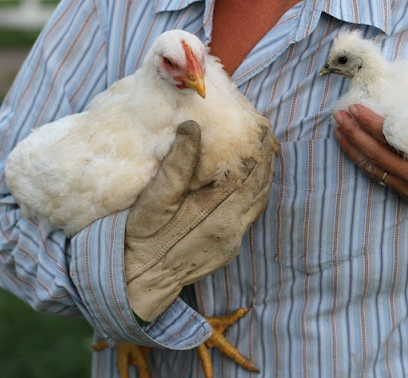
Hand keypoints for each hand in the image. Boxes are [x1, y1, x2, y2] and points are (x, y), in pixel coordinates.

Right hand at [124, 121, 275, 321]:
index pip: (250, 175)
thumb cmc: (144, 237)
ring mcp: (233, 240)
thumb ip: (178, 163)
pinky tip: (251, 182)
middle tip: (267, 133)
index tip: (261, 126)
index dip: (259, 150)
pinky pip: (251, 215)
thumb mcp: (155, 199)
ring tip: (265, 151)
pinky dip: (256, 194)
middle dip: (267, 159)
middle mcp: (232, 228)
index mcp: (217, 213)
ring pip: (259, 202)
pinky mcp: (229, 248)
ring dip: (264, 176)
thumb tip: (192, 127)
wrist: (140, 280)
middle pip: (261, 187)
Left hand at [333, 99, 407, 225]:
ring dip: (353, 149)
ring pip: (373, 169)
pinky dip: (364, 165)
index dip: (371, 123)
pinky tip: (355, 153)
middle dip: (354, 134)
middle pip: (375, 154)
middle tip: (338, 116)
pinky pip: (380, 179)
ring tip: (338, 132)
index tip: (356, 108)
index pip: (392, 140)